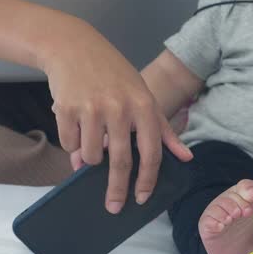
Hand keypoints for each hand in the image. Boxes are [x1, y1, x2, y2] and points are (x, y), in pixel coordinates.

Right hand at [41, 21, 192, 213]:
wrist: (74, 46)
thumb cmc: (113, 73)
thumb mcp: (144, 94)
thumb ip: (164, 129)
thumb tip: (186, 158)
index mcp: (144, 106)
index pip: (151, 153)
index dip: (148, 180)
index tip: (142, 198)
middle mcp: (120, 108)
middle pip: (120, 163)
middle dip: (117, 190)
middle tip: (114, 207)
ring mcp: (92, 108)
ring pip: (90, 156)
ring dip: (88, 158)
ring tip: (90, 139)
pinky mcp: (66, 108)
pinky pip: (69, 143)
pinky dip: (71, 142)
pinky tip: (75, 124)